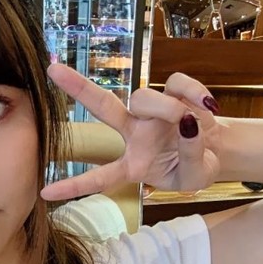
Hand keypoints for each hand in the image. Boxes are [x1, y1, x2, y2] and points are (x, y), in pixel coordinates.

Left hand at [41, 64, 223, 201]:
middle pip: (103, 106)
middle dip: (78, 88)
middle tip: (52, 70)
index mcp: (132, 165)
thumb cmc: (196, 169)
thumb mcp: (195, 178)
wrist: (217, 153)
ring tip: (193, 123)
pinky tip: (208, 107)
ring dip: (167, 108)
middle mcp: (135, 134)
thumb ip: (191, 156)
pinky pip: (176, 83)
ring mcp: (151, 112)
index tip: (45, 193)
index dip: (74, 186)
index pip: (100, 177)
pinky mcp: (173, 92)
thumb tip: (188, 123)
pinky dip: (193, 92)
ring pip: (144, 96)